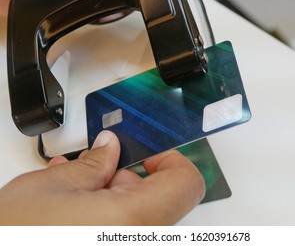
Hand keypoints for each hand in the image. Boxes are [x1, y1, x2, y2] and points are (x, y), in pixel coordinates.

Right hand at [0, 131, 204, 224]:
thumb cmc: (15, 236)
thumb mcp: (52, 186)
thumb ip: (91, 163)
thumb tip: (109, 147)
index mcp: (132, 220)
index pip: (187, 184)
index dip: (171, 161)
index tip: (148, 152)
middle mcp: (138, 240)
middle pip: (159, 197)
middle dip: (130, 175)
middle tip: (102, 163)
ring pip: (138, 210)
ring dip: (114, 192)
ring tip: (79, 182)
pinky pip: (124, 225)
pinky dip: (108, 209)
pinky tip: (78, 200)